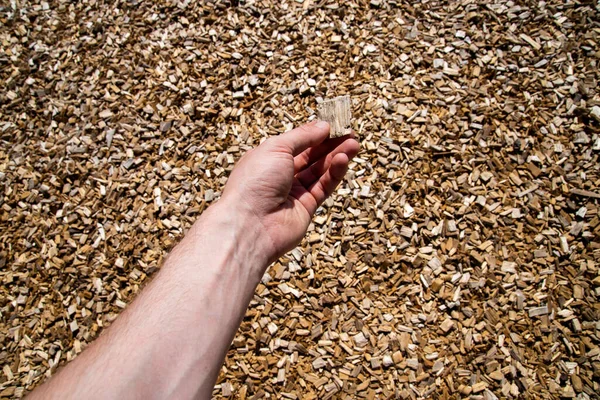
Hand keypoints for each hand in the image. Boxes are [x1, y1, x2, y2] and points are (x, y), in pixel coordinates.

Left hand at [220, 121, 359, 261]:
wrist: (250, 224)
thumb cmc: (255, 181)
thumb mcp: (277, 148)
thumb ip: (302, 136)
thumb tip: (323, 125)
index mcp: (267, 158)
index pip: (296, 142)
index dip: (315, 133)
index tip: (334, 124)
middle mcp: (280, 175)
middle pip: (311, 156)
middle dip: (331, 144)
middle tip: (351, 133)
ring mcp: (293, 192)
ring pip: (320, 171)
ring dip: (337, 157)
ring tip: (354, 144)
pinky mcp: (306, 208)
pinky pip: (323, 187)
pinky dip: (334, 173)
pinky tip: (343, 160)